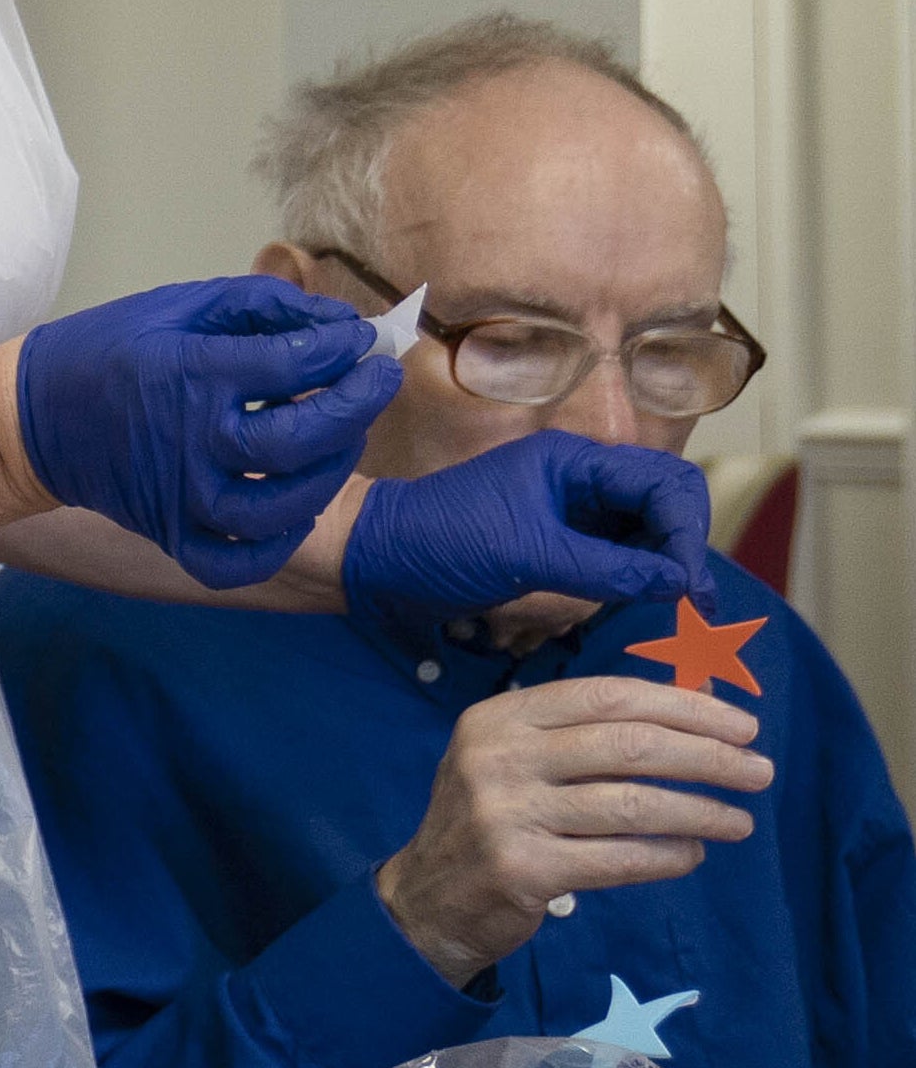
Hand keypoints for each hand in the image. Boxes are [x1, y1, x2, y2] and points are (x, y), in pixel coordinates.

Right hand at [9, 275, 395, 586]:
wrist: (28, 421)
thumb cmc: (108, 351)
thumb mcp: (178, 306)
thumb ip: (260, 305)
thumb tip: (337, 325)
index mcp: (189, 374)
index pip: (294, 363)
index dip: (342, 349)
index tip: (359, 339)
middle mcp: (189, 440)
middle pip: (299, 438)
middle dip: (356, 405)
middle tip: (377, 382)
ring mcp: (179, 497)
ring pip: (279, 506)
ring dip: (330, 473)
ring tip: (345, 441)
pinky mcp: (169, 534)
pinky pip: (235, 562)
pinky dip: (276, 546)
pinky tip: (296, 511)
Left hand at [339, 431, 711, 632]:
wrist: (373, 559)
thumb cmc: (437, 544)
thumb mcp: (525, 556)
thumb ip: (605, 568)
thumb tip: (679, 583)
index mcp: (574, 461)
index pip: (664, 484)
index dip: (688, 534)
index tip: (693, 589)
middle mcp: (581, 479)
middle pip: (666, 502)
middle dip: (684, 547)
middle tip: (694, 603)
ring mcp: (572, 510)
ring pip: (647, 531)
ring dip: (663, 565)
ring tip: (669, 606)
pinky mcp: (560, 542)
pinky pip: (618, 555)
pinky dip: (635, 577)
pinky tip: (634, 602)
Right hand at [376, 676, 769, 986]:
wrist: (427, 899)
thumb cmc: (491, 819)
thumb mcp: (516, 759)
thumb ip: (584, 735)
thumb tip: (695, 713)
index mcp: (500, 718)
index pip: (608, 696)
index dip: (685, 706)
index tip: (742, 725)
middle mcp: (499, 758)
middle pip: (630, 746)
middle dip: (710, 757)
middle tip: (759, 772)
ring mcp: (508, 815)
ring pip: (634, 805)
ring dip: (702, 812)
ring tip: (739, 821)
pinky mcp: (525, 870)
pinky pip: (622, 859)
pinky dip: (670, 856)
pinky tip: (693, 853)